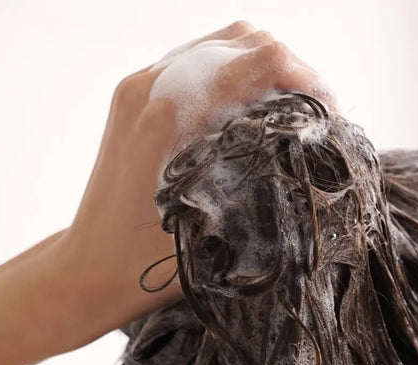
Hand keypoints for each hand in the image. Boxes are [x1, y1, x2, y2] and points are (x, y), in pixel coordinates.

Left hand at [50, 21, 328, 350]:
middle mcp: (152, 87)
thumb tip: (320, 166)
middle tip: (318, 114)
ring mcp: (140, 86)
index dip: (309, 81)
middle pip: (246, 41)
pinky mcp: (136, 95)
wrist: (86, 270)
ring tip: (292, 111)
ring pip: (224, 42)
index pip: (261, 60)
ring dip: (266, 69)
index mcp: (171, 114)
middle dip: (293, 70)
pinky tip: (255, 115)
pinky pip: (200, 61)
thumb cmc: (145, 265)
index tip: (331, 116)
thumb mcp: (215, 230)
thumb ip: (264, 189)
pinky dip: (237, 75)